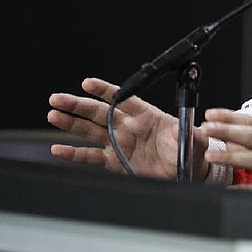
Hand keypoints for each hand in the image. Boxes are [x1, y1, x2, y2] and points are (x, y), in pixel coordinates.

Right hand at [47, 77, 209, 179]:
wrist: (188, 171)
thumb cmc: (192, 149)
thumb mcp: (195, 139)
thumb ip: (190, 134)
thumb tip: (192, 131)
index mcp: (148, 115)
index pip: (124, 99)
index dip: (106, 91)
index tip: (88, 83)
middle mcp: (130, 127)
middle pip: (100, 112)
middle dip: (79, 105)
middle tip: (58, 98)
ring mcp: (121, 143)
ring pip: (92, 131)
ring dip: (72, 123)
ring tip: (53, 114)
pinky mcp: (116, 162)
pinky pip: (92, 157)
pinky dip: (74, 154)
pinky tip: (58, 149)